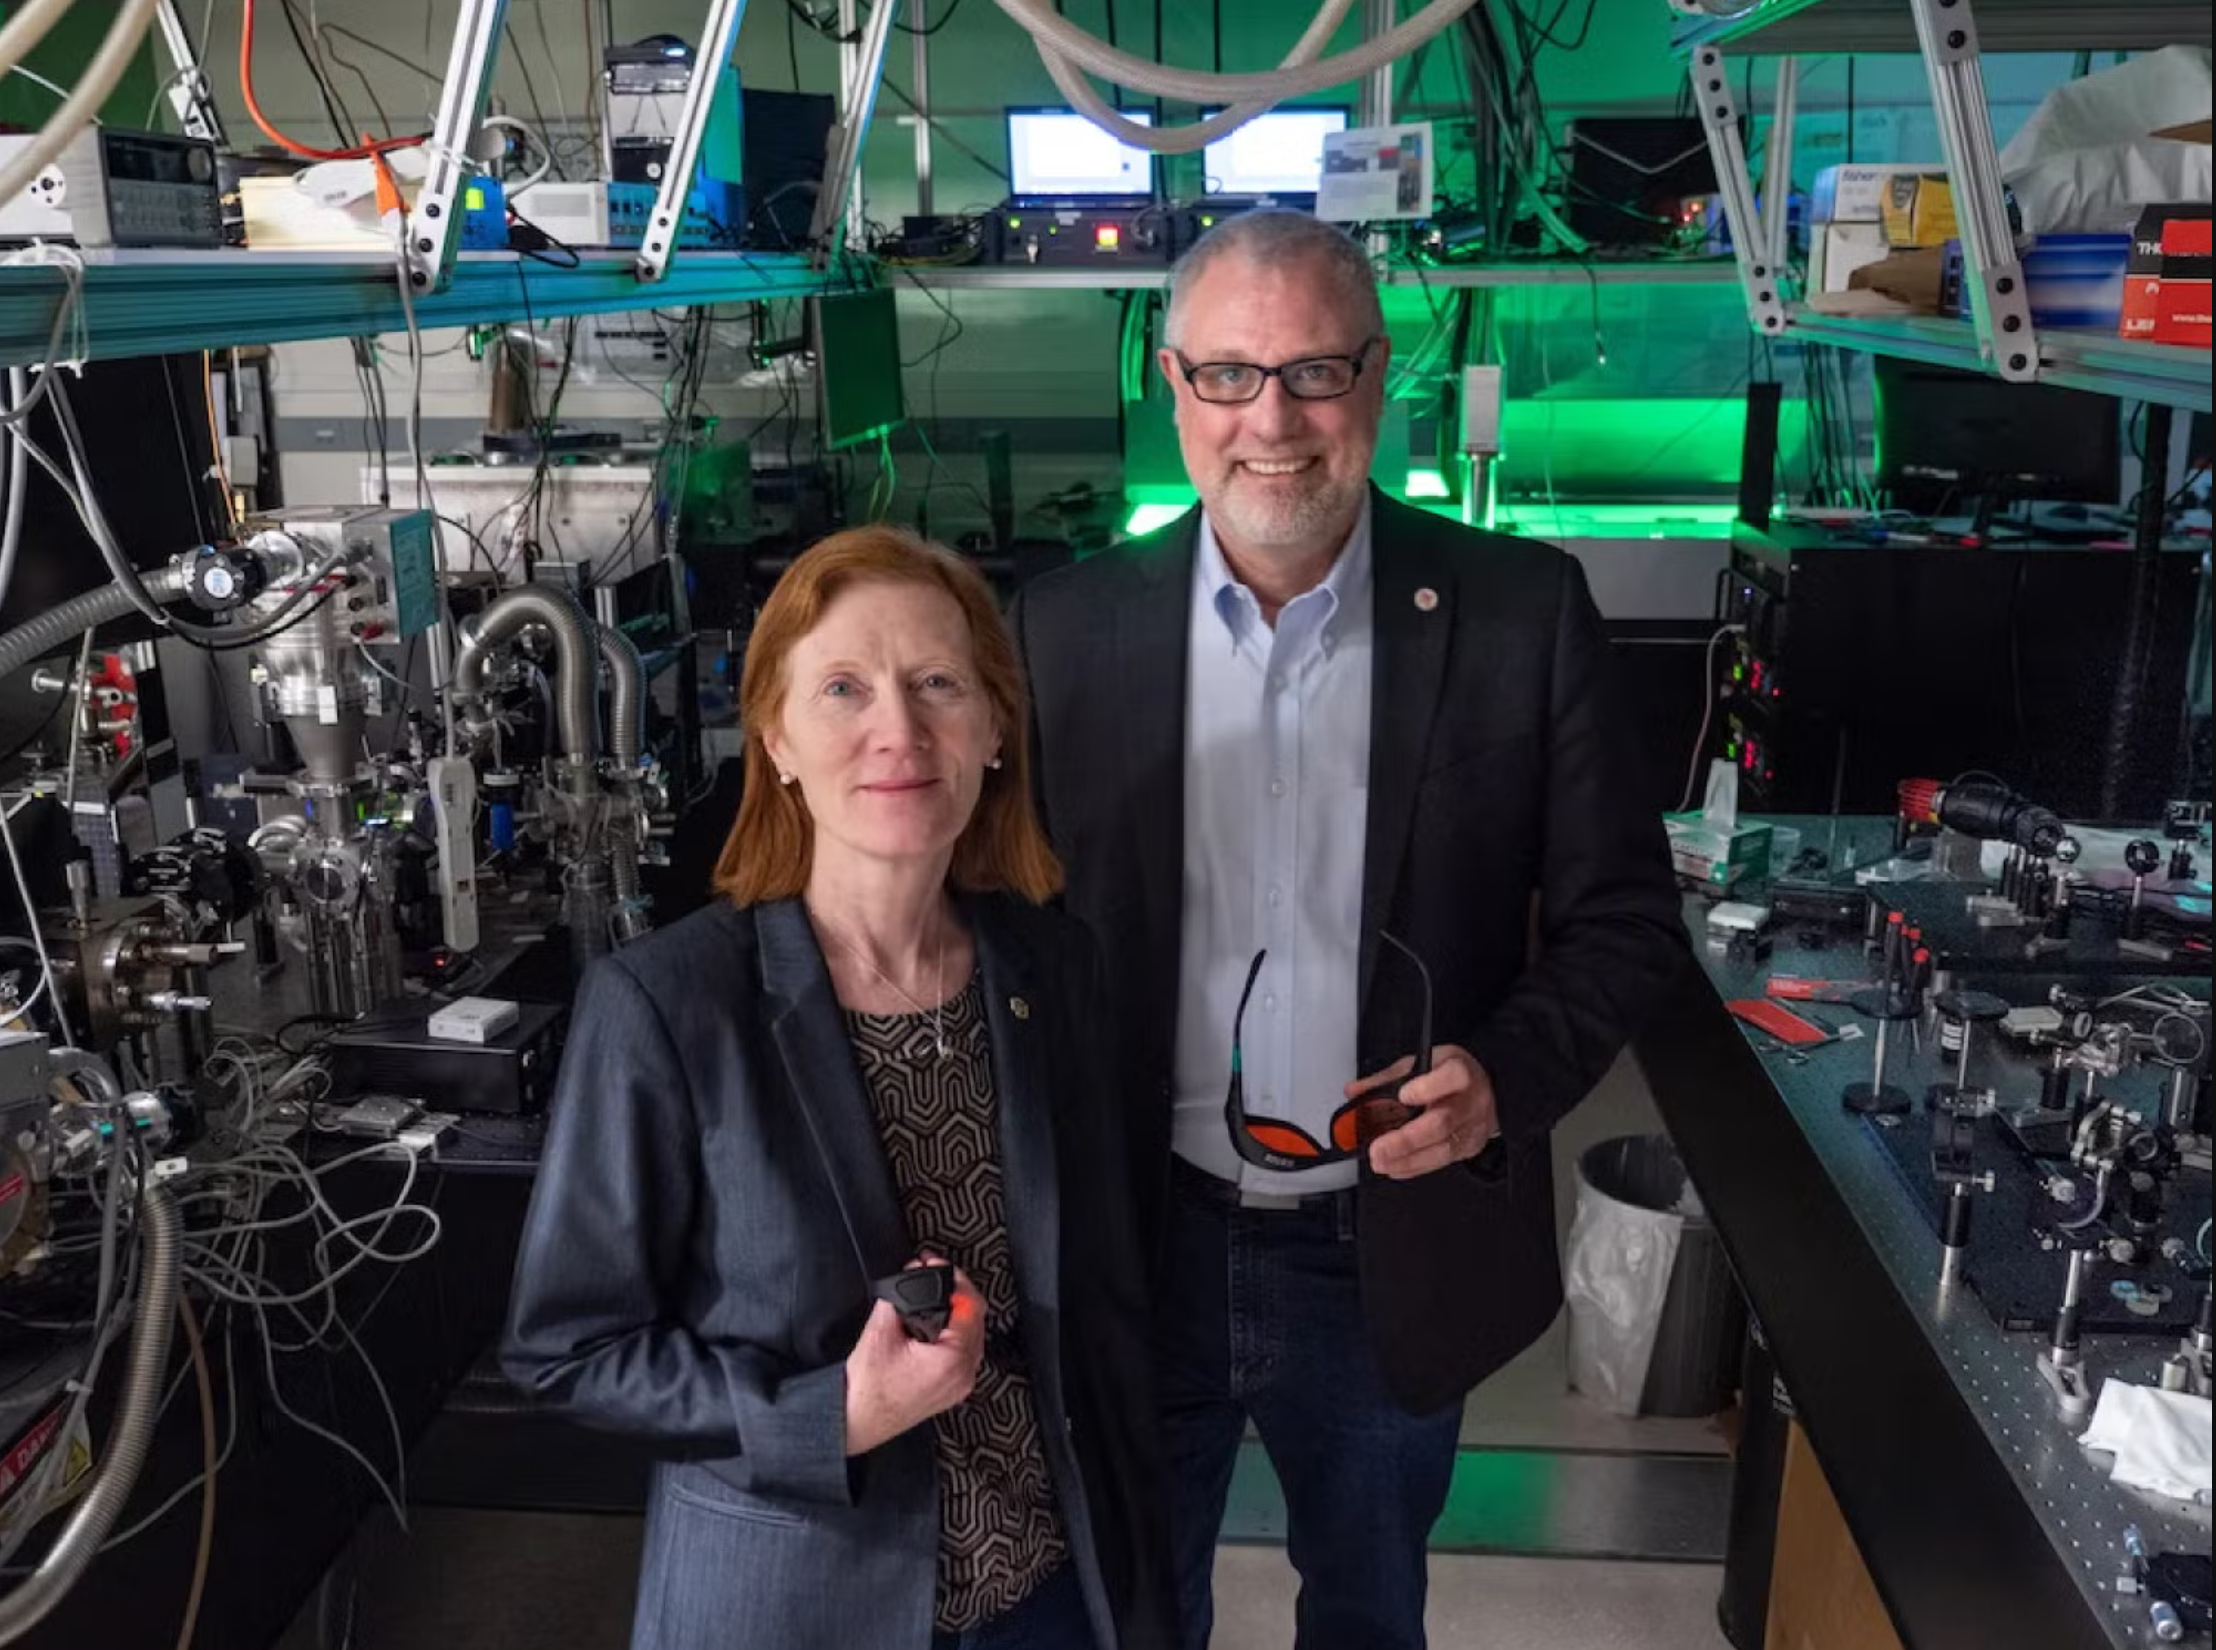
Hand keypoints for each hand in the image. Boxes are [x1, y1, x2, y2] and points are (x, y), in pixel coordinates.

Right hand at [843, 1253, 985, 1455]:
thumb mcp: (880, 1331)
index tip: (935, 1265)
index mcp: (953, 1360)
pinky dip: (953, 1332)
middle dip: (955, 1291)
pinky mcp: (950, 1390)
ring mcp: (959, 1386)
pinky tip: (936, 1322)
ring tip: (933, 1294)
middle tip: (932, 1273)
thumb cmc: (865, 1388)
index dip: (954, 1279)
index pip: (970, 1305)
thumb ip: (899, 1298)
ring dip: (955, 1311)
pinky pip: (963, 1352)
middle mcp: (964, 1375)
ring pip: (971, 1335)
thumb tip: (910, 1277)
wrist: (854, 1420)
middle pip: (975, 1318)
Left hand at [1344, 1045, 1499, 1180]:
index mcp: (1460, 1072)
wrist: (1490, 1093)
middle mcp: (1470, 1102)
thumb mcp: (1424, 1063)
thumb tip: (1354, 1091)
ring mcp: (1472, 1128)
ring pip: (1442, 1149)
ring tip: (1380, 1161)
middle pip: (1442, 1123)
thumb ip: (1387, 1078)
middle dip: (1406, 1140)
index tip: (1403, 1095)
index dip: (1428, 1088)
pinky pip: (1441, 1162)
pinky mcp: (1469, 1148)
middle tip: (1378, 1149)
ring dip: (1406, 1159)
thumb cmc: (1453, 1076)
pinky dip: (1414, 1167)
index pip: (1452, 1077)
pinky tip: (1394, 1168)